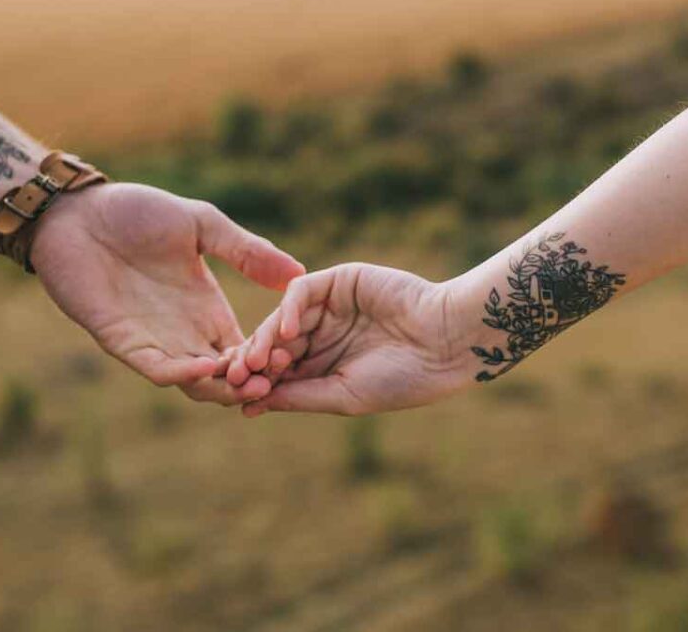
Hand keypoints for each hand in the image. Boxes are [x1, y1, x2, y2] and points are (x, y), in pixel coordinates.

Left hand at [31, 183, 304, 403]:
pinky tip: (202, 367)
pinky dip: (179, 374)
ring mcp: (153, 338)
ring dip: (219, 387)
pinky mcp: (121, 340)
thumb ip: (246, 250)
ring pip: (193, 383)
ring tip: (243, 382)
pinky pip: (155, 368)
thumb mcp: (202, 224)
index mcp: (208, 307)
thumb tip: (299, 272)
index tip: (291, 357)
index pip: (246, 348)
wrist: (77, 210)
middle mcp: (184, 330)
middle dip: (249, 383)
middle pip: (224, 376)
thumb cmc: (137, 212)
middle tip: (272, 381)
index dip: (268, 358)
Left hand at [225, 264, 473, 415]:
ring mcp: (329, 307)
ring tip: (262, 359)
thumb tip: (250, 406)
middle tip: (243, 376)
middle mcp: (322, 337)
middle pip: (273, 346)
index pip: (279, 375)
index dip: (259, 386)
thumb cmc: (404, 378)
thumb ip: (299, 396)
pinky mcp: (338, 281)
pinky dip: (288, 310)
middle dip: (256, 362)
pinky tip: (287, 333)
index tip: (240, 400)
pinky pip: (301, 291)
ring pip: (282, 319)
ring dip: (266, 339)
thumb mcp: (344, 395)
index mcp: (325, 368)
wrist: (446, 342)